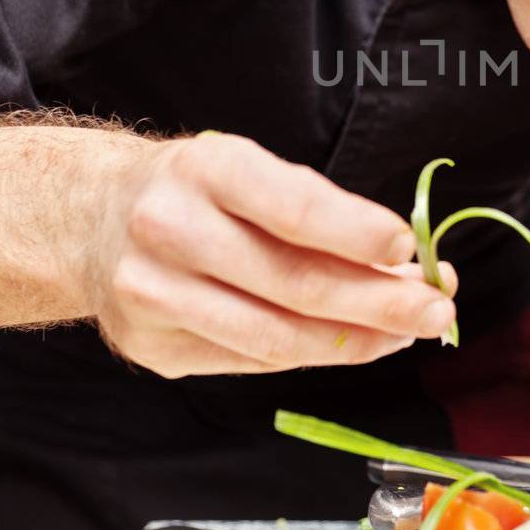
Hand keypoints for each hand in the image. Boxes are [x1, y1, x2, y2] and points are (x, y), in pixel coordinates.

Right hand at [89, 131, 455, 376]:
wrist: (92, 220)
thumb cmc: (200, 192)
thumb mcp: (252, 172)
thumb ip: (325, 215)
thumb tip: (413, 268)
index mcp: (206, 168)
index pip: (292, 207)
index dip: (357, 233)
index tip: (409, 249)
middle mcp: (171, 229)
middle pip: (293, 283)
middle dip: (379, 303)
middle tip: (437, 309)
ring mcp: (153, 295)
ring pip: (276, 337)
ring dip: (355, 342)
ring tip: (405, 334)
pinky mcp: (152, 347)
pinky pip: (251, 361)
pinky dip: (310, 356)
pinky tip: (349, 343)